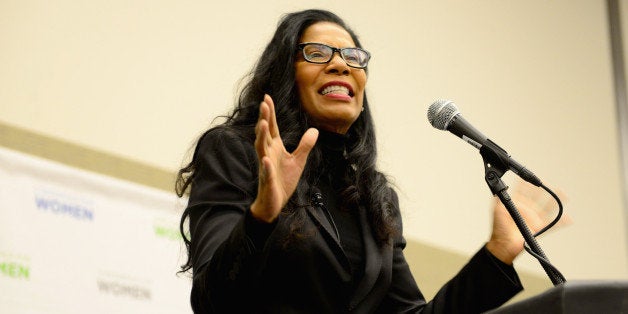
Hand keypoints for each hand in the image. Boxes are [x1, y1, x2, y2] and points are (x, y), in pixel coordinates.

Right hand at [250, 95, 317, 222]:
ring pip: (261, 149)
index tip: (267, 97)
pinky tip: (266, 160)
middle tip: (264, 104)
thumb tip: (315, 131)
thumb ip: (305, 146)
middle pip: (264, 134)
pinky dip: (266, 166)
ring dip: (261, 137)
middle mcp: (268, 154)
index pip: (271, 127)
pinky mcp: (268, 181)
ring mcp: (266, 167)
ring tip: (262, 124)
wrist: (274, 203)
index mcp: (275, 148)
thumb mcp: (298, 161)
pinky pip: (266, 172)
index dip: (269, 113)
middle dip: (264, 119)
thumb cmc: (283, 181)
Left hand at [486, 179, 570, 263]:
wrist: (504, 245)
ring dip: (554, 201)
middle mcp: (527, 210)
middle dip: (542, 189)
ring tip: (561, 193)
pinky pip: (552, 225)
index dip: (526, 184)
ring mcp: (534, 219)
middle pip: (537, 197)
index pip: (523, 191)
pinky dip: (561, 222)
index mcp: (516, 205)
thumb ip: (501, 198)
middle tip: (547, 183)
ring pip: (546, 207)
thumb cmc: (499, 229)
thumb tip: (503, 188)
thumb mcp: (497, 210)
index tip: (530, 177)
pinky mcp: (539, 229)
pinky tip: (568, 218)